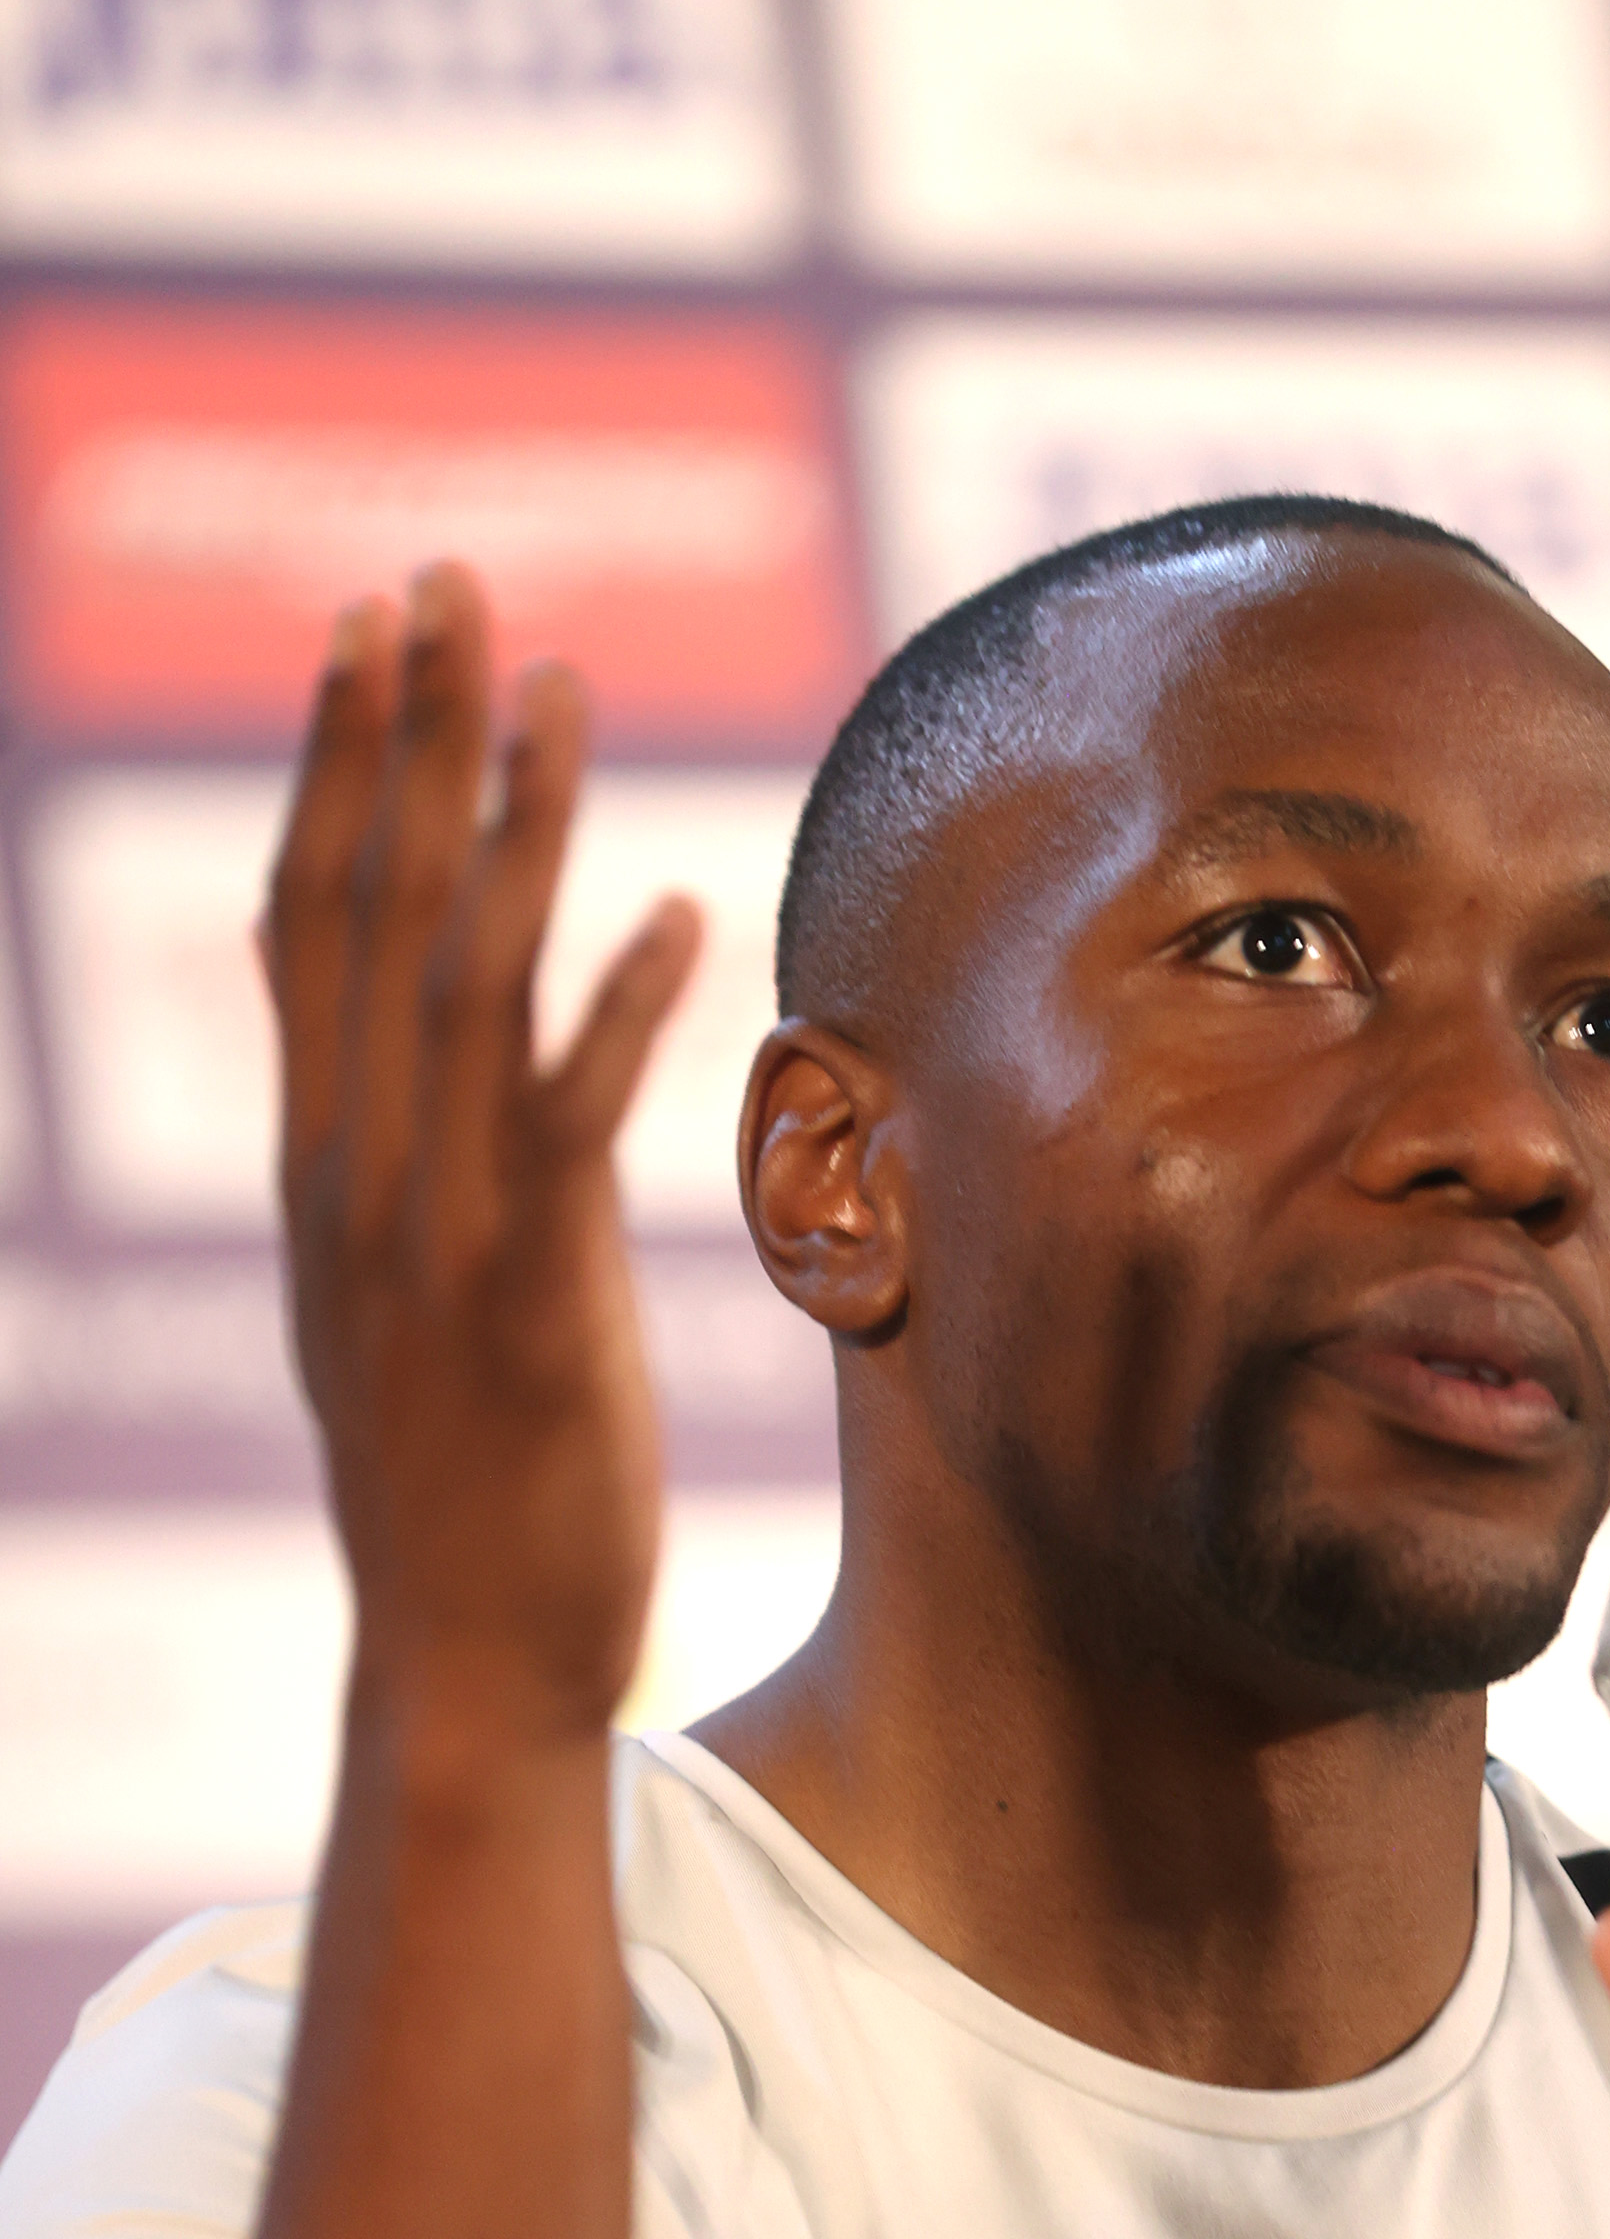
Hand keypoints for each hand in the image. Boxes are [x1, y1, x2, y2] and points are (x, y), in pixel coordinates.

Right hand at [264, 563, 700, 1759]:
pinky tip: (670, 911)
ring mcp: (433, 1231)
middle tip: (447, 580)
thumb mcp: (379, 1291)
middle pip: (370, 907)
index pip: (311, 917)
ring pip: (460, 983)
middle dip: (407, 736)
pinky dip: (612, 1009)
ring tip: (558, 688)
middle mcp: (357, 1173)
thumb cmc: (454, 1480)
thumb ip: (369, 1145)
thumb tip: (350, 1015)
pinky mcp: (530, 1295)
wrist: (467, 1658)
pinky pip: (567, 1121)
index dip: (339, 763)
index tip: (372, 626)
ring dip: (511, 825)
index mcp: (322, 1162)